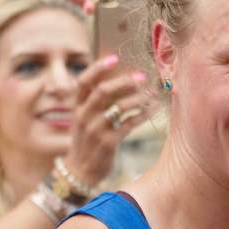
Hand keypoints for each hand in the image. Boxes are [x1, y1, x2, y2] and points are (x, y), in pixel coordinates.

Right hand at [64, 53, 156, 186]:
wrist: (80, 170)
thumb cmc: (86, 142)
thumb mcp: (84, 120)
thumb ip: (95, 103)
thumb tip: (117, 82)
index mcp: (76, 108)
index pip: (83, 82)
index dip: (98, 68)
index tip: (115, 58)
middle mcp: (84, 116)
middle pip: (103, 91)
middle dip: (124, 82)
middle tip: (141, 77)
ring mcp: (95, 130)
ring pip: (119, 107)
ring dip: (138, 98)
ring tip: (151, 95)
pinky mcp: (109, 143)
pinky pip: (129, 124)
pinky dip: (143, 115)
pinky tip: (152, 109)